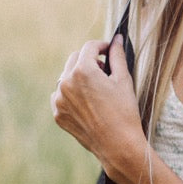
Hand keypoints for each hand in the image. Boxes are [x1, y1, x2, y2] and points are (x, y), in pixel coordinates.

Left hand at [50, 36, 145, 168]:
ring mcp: (59, 99)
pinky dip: (71, 95)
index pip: (89, 47)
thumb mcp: (123, 80)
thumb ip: (117, 55)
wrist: (118, 145)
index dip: (102, 46)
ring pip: (66, 77)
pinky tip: (88, 103)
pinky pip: (61, 96)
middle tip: (105, 70)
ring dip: (79, 77)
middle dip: (89, 60)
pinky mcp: (58, 114)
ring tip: (97, 89)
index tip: (109, 51)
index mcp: (82, 70)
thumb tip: (117, 39)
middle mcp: (65, 82)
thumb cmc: (124, 111)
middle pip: (75, 59)